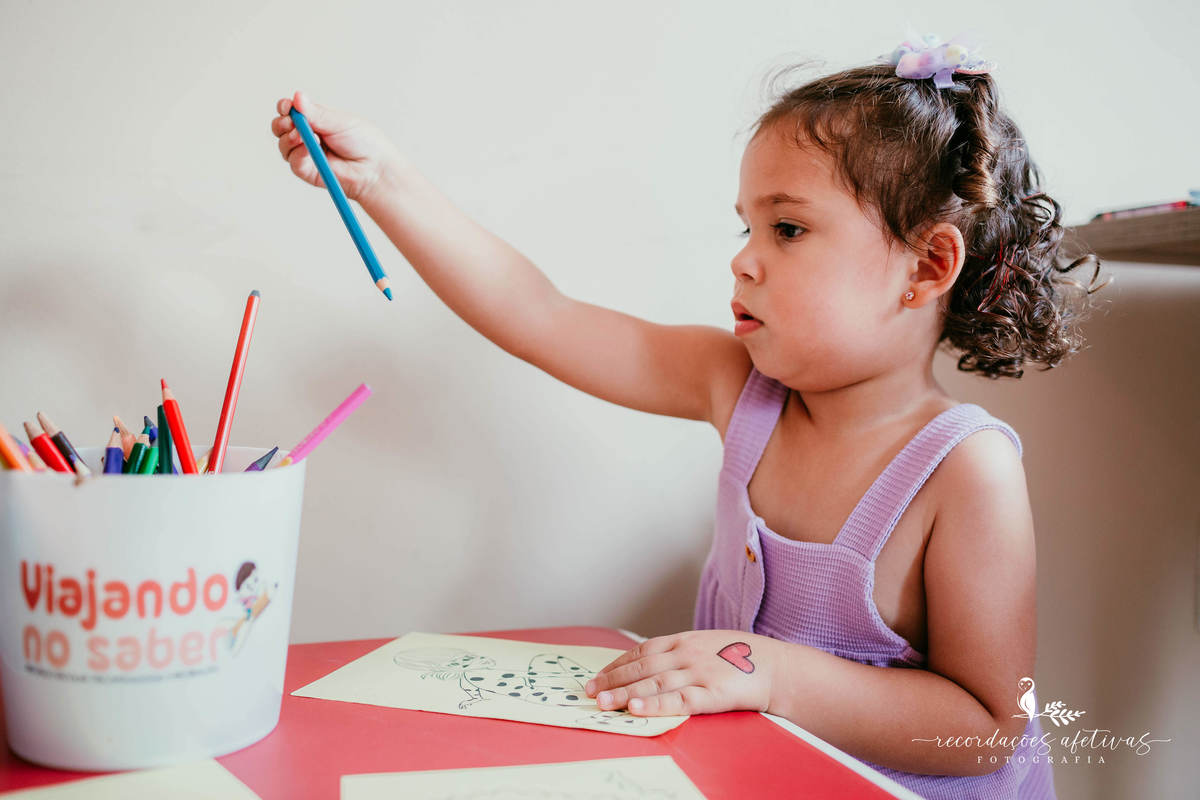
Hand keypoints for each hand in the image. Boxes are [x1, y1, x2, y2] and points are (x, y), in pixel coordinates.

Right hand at [270, 90, 403, 202]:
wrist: (374, 168)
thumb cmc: (364, 142)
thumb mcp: (339, 122)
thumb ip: (316, 113)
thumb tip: (297, 96)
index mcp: (316, 118)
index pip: (292, 110)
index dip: (285, 107)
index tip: (287, 106)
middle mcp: (307, 135)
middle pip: (281, 126)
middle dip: (282, 122)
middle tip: (291, 122)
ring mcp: (305, 153)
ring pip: (283, 144)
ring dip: (289, 138)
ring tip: (303, 136)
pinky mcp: (307, 170)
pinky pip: (293, 161)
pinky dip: (298, 153)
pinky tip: (309, 149)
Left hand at [585, 630, 781, 716]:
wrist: (777, 668)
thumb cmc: (742, 657)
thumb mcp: (708, 644)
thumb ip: (681, 652)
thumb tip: (651, 663)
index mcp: (685, 640)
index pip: (641, 650)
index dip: (617, 664)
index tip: (599, 675)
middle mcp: (687, 653)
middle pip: (642, 667)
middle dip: (613, 680)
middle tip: (589, 691)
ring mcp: (699, 672)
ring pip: (654, 683)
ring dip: (625, 693)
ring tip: (603, 701)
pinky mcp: (712, 693)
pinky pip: (678, 700)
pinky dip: (655, 704)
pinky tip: (636, 709)